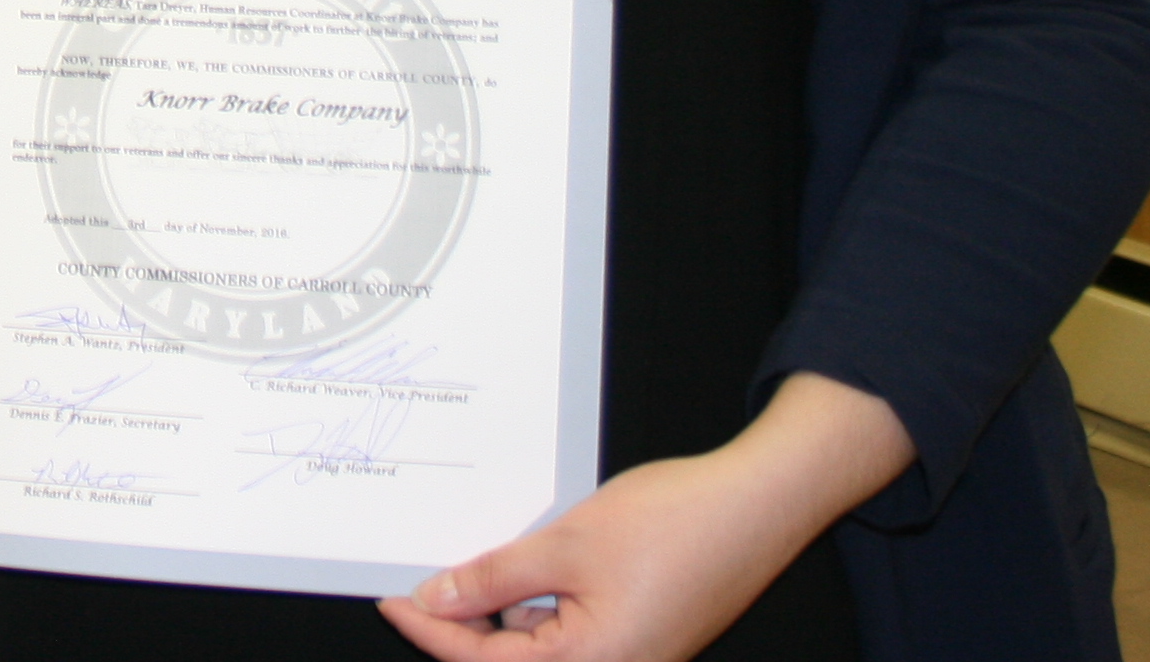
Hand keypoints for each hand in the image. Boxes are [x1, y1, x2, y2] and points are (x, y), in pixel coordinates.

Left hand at [378, 374, 914, 661]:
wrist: (757, 504)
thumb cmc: (678, 524)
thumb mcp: (567, 544)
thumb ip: (496, 579)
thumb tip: (440, 601)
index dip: (431, 630)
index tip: (392, 600)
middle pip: (510, 661)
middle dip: (462, 625)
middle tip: (419, 582)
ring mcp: (629, 655)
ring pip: (539, 645)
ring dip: (500, 614)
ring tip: (465, 568)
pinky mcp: (641, 635)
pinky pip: (570, 629)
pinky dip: (537, 604)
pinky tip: (516, 568)